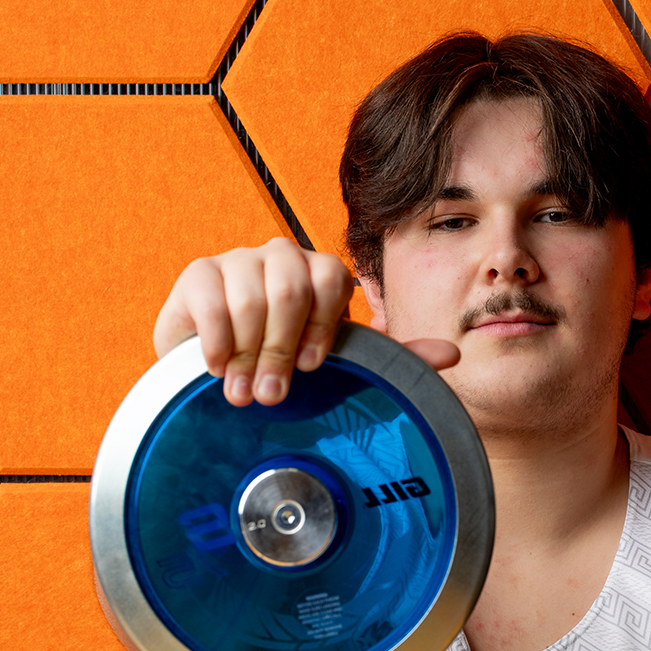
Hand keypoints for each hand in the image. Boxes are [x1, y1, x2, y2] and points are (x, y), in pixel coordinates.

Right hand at [152, 237, 459, 403]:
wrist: (219, 372)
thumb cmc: (286, 365)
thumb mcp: (340, 363)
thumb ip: (394, 357)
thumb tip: (451, 354)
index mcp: (321, 273)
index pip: (331, 281)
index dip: (322, 329)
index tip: (313, 368)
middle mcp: (282, 256)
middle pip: (290, 288)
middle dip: (281, 350)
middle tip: (273, 394)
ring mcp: (238, 261)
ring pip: (251, 296)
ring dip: (247, 354)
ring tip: (243, 392)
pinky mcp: (199, 273)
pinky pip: (211, 300)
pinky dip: (217, 343)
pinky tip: (217, 368)